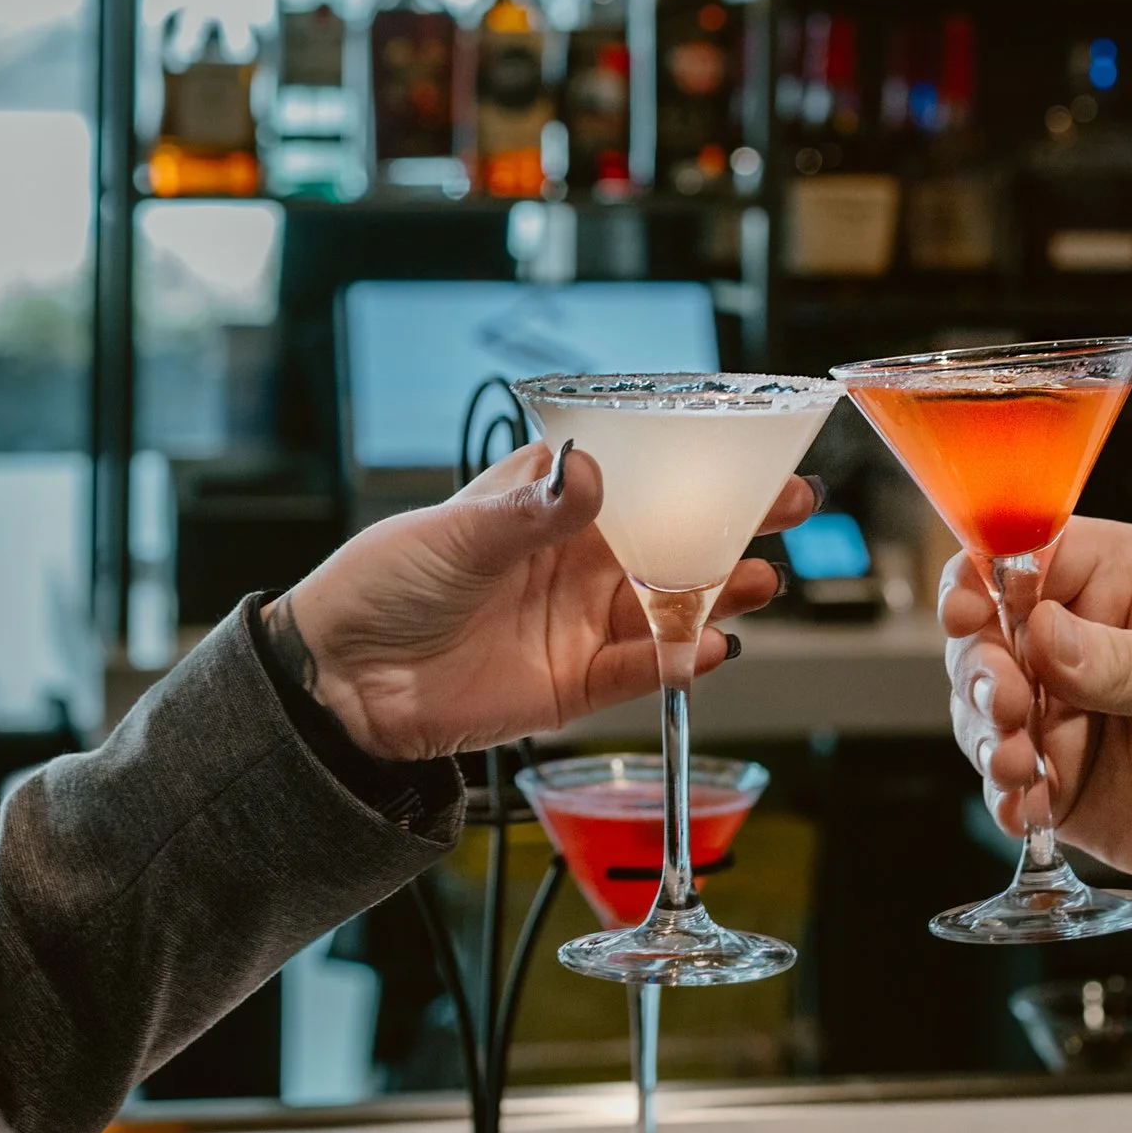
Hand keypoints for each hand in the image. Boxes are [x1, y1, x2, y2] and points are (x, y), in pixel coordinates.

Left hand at [272, 444, 814, 764]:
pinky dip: (675, 662)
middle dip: (734, 524)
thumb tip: (586, 472)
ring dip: (719, 594)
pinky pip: (639, 670)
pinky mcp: (573, 682)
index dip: (695, 462)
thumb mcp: (454, 536)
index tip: (751, 448)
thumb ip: (529, 511)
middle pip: (673, 539)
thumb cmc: (382, 586)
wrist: (341, 684)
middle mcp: (574, 559)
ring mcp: (579, 621)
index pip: (637, 474)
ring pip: (670, 605)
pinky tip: (707, 648)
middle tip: (790, 507)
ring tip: (762, 581)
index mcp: (547, 504)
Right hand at [942, 520, 1131, 976]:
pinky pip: (1007, 779)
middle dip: (982, 668)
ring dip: (987, 736)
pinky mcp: (1062, 779)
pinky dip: (1005, 794)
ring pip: (984, 708)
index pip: (1028, 554)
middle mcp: (1083, 639)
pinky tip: (1028, 809)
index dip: (985, 577)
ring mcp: (1067, 711)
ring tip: (1018, 766)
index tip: (969, 613)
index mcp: (1123, 580)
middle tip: (1004, 705)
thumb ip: (1125, 660)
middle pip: (988, 632)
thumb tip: (1041, 632)